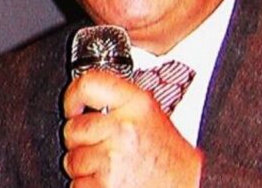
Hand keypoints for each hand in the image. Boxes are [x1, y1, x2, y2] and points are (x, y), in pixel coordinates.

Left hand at [62, 70, 202, 186]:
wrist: (188, 186)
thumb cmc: (171, 158)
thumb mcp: (153, 117)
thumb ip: (122, 105)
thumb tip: (86, 100)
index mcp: (138, 105)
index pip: (90, 84)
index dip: (73, 96)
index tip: (74, 108)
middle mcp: (124, 128)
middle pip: (74, 128)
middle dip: (81, 142)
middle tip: (103, 148)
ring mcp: (112, 158)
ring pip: (72, 160)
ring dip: (85, 168)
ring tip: (113, 169)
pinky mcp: (104, 185)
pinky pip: (78, 185)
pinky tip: (112, 183)